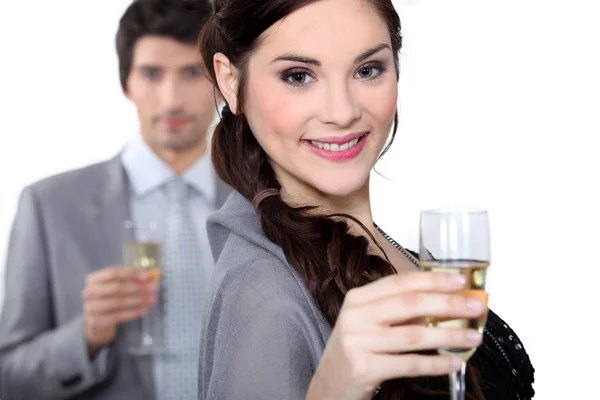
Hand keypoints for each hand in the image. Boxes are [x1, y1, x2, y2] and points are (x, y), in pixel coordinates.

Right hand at [82, 267, 157, 356]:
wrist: (95, 322)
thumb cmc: (109, 299)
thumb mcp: (117, 287)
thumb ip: (133, 279)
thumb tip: (154, 274)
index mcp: (94, 279)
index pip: (113, 273)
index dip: (131, 273)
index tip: (147, 276)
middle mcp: (89, 292)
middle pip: (117, 287)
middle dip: (138, 287)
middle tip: (153, 288)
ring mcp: (91, 307)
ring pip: (119, 302)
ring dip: (138, 300)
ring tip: (152, 299)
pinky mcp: (96, 321)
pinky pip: (119, 316)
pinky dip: (133, 312)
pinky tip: (144, 309)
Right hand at [306, 271, 484, 399]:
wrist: (329, 386)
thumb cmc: (355, 350)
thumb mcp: (369, 324)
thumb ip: (398, 313)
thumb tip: (442, 304)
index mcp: (358, 299)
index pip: (400, 283)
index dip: (432, 280)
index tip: (459, 281)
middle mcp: (356, 317)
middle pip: (410, 304)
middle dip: (447, 304)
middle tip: (474, 306)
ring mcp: (358, 342)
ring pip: (413, 335)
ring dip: (448, 336)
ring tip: (473, 337)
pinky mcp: (364, 368)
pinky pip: (409, 364)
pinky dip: (435, 364)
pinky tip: (454, 362)